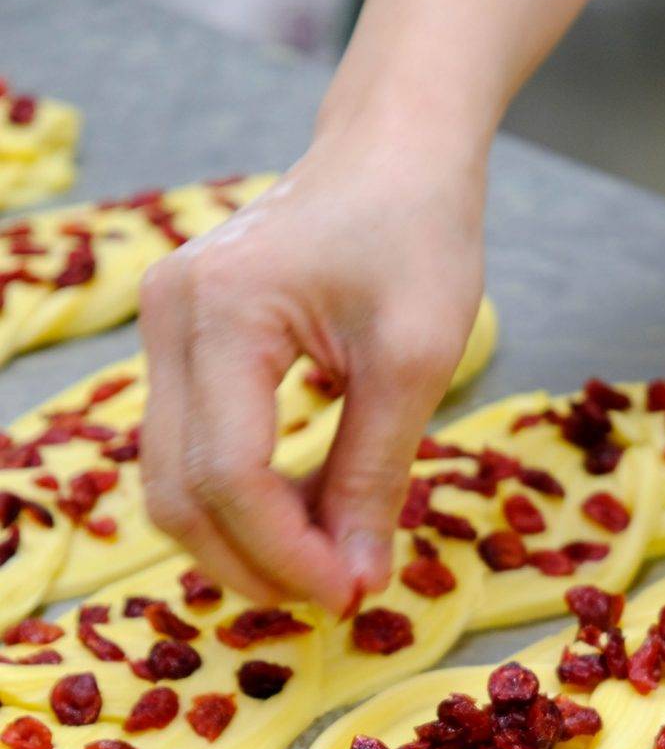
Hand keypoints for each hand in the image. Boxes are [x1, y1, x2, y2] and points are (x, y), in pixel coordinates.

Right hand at [140, 120, 485, 613]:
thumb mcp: (413, 361)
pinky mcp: (181, 344)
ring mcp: (162, 328)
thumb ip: (376, 476)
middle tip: (337, 597)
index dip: (287, 554)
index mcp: (222, 311)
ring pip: (173, 482)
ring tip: (327, 565)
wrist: (395, 151)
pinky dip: (243, 501)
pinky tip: (306, 518)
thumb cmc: (418, 233)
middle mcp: (167, 318)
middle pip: (179, 492)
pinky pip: (192, 449)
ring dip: (244, 542)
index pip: (228, 474)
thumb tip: (358, 583)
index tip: (353, 596)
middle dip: (255, 565)